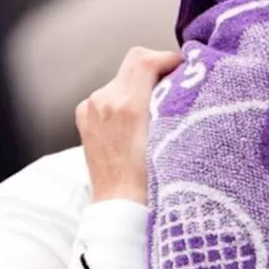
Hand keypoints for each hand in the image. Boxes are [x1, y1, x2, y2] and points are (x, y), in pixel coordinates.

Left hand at [75, 47, 181, 203]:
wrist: (121, 208)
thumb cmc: (152, 183)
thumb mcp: (172, 138)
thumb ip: (175, 101)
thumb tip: (184, 79)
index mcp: (126, 105)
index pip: (146, 59)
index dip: (168, 59)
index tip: (183, 70)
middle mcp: (103, 102)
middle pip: (133, 64)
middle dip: (156, 71)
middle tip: (174, 87)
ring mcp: (90, 110)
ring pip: (121, 80)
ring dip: (140, 87)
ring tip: (156, 111)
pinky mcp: (84, 119)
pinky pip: (108, 96)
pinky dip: (124, 100)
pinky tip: (135, 124)